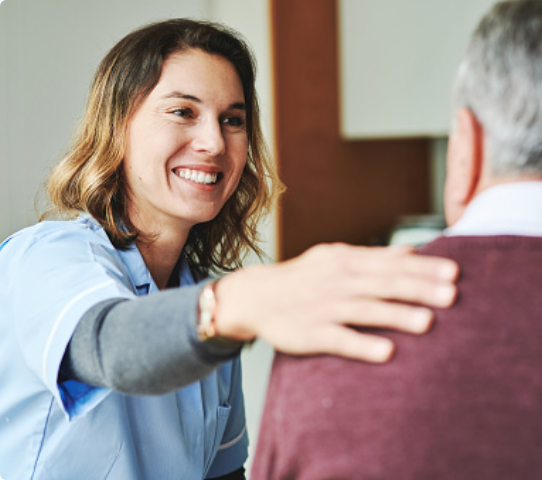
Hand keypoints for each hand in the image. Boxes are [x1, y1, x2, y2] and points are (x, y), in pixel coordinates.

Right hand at [214, 243, 458, 362]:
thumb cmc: (303, 277)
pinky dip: (362, 344)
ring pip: (364, 310)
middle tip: (452, 295)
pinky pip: (339, 339)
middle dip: (418, 288)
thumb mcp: (335, 257)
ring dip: (396, 315)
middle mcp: (337, 281)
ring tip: (428, 322)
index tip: (454, 272)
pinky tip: (387, 352)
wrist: (256, 295)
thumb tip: (412, 251)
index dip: (422, 268)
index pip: (389, 263)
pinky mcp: (310, 333)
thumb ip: (374, 255)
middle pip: (382, 284)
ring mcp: (323, 307)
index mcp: (345, 260)